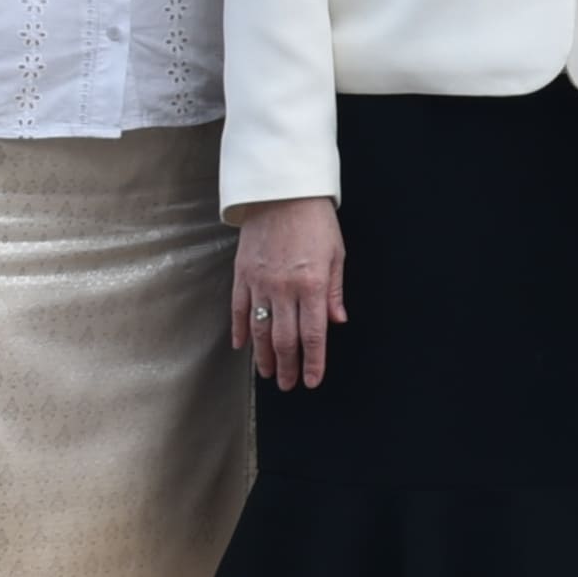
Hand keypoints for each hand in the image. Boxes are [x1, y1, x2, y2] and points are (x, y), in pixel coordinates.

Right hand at [231, 197, 344, 390]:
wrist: (282, 192)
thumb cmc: (315, 221)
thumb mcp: (336, 254)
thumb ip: (335, 291)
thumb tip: (337, 322)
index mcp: (313, 284)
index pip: (313, 334)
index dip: (313, 361)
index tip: (312, 380)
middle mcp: (285, 288)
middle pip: (284, 339)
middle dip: (287, 366)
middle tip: (288, 384)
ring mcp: (260, 282)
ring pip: (260, 330)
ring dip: (263, 356)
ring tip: (267, 373)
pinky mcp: (242, 274)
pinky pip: (240, 309)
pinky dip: (241, 330)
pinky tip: (243, 346)